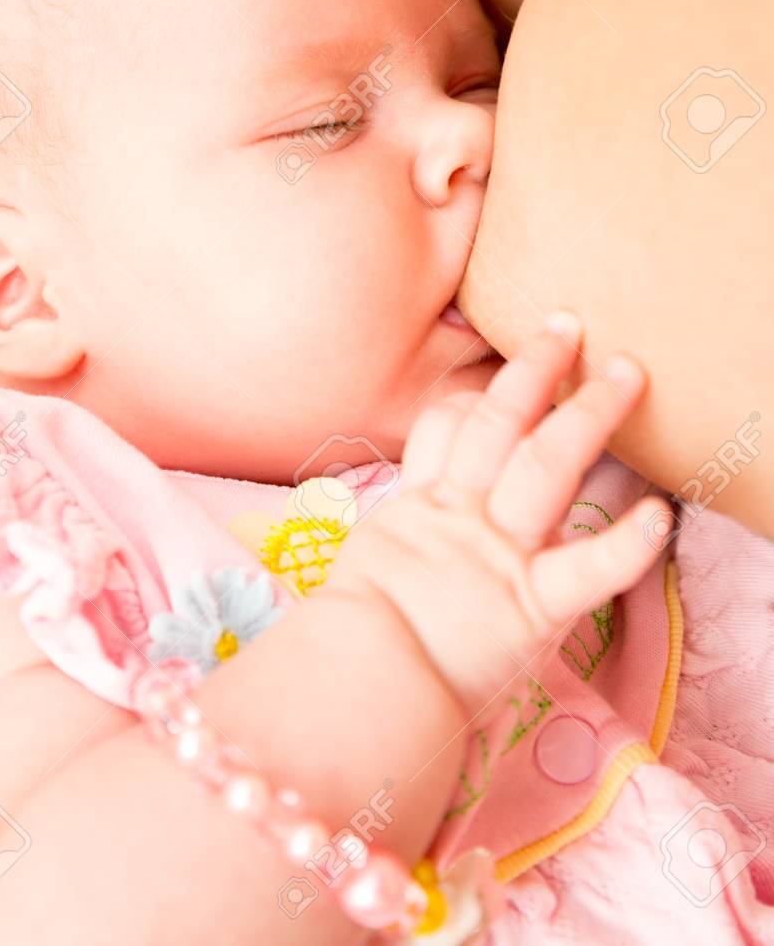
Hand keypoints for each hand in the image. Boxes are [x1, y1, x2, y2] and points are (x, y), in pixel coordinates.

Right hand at [328, 315, 670, 716]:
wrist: (357, 685)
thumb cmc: (349, 645)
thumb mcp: (361, 579)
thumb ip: (381, 556)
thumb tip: (375, 563)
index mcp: (420, 510)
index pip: (444, 429)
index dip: (471, 397)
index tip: (496, 377)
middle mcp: (462, 516)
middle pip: (499, 422)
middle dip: (534, 370)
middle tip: (567, 326)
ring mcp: (498, 553)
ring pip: (545, 464)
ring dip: (588, 414)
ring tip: (625, 371)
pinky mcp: (531, 605)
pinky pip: (586, 569)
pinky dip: (626, 545)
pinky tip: (661, 517)